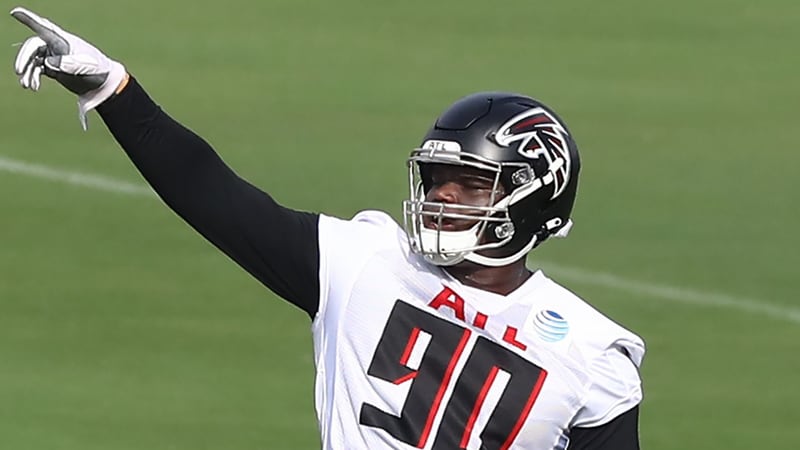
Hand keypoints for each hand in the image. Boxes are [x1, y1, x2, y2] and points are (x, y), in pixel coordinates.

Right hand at [10, 6, 126, 128]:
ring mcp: (54, 58)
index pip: (43, 28)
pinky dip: (33, 77)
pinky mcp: (53, 69)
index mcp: (63, 41)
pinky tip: (33, 86)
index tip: (15, 13)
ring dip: (28, 71)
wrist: (104, 84)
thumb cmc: (97, 69)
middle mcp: (56, 47)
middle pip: (33, 47)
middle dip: (24, 58)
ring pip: (33, 61)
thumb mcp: (84, 65)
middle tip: (19, 71)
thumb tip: (47, 63)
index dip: (29, 19)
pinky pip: (37, 70)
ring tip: (27, 85)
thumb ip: (66, 63)